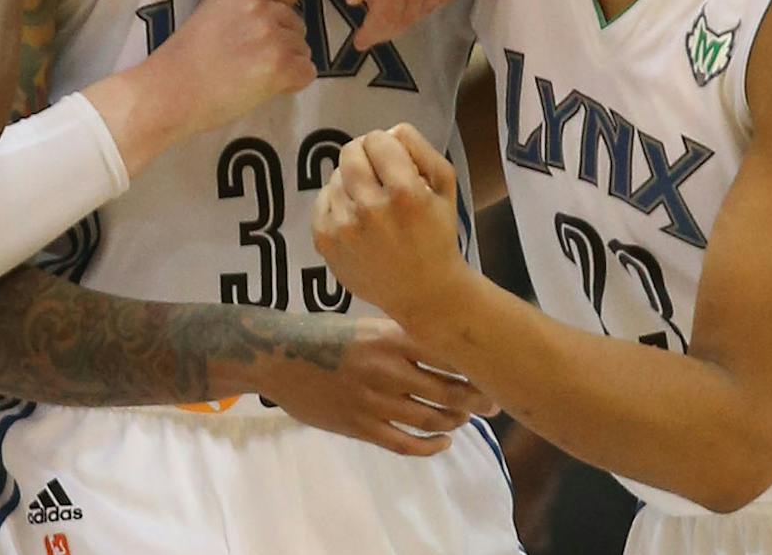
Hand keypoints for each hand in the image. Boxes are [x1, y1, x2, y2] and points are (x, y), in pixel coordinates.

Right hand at [142, 0, 315, 135]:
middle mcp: (261, 3)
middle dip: (282, 42)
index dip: (277, 18)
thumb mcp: (214, 9)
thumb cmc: (185, 56)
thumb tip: (281, 22)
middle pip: (297, 23)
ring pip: (303, 49)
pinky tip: (265, 88)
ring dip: (286, 64)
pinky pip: (307, 72)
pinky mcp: (281, 64)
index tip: (257, 35)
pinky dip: (292, 84)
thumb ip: (246, 7)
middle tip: (250, 62)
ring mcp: (273, 33)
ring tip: (252, 76)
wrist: (168, 90)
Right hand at [257, 316, 494, 456]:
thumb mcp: (367, 324)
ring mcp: (374, 401)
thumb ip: (403, 335)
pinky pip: (406, 444)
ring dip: (455, 422)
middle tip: (491, 404)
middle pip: (450, 392)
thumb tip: (446, 343)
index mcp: (392, 338)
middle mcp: (389, 370)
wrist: (277, 355)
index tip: (494, 374)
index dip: (478, 370)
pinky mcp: (361, 426)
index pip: (451, 356)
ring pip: (432, 420)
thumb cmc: (324, 334)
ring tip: (463, 418)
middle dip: (477, 401)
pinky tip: (442, 442)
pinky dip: (431, 447)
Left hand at [312, 124, 474, 323]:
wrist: (423, 292)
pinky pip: (321, 200)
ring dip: (352, 181)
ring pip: (335, 176)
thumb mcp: (445, 186)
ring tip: (370, 202)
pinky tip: (355, 217)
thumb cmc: (437, 235)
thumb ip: (420, 149)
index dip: (387, 145)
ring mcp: (342, 227)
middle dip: (365, 156)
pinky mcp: (324, 241)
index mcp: (405, 192)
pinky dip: (336, 202)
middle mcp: (370, 208)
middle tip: (378, 174)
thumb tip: (389, 130)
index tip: (394, 161)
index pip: (377, 139)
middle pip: (350, 152)